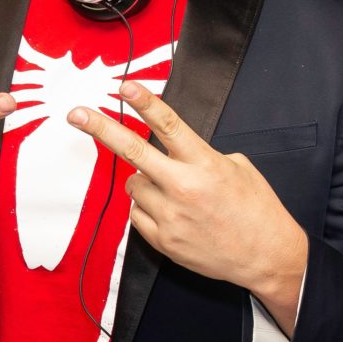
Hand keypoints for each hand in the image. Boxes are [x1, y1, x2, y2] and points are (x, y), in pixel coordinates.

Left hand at [69, 81, 307, 331]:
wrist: (266, 256)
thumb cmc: (256, 209)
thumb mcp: (238, 168)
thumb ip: (201, 156)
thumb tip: (173, 154)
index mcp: (205, 164)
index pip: (168, 125)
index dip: (144, 102)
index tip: (124, 85)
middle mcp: (183, 188)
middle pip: (132, 151)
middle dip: (100, 128)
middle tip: (76, 113)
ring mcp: (170, 216)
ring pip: (134, 185)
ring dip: (144, 181)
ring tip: (173, 193)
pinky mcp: (163, 241)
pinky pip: (137, 214)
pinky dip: (147, 208)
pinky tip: (172, 214)